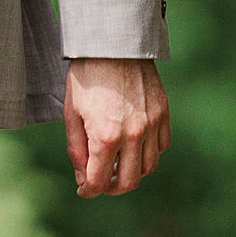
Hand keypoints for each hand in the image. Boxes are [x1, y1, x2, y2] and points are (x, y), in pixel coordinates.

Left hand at [64, 56, 169, 196]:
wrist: (113, 45)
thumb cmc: (86, 77)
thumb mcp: (71, 112)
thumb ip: (77, 148)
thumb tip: (83, 176)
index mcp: (106, 135)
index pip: (99, 180)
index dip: (89, 190)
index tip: (83, 190)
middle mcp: (134, 135)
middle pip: (128, 181)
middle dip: (111, 188)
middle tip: (99, 183)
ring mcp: (153, 126)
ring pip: (147, 167)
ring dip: (131, 172)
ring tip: (115, 164)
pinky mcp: (164, 115)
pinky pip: (161, 147)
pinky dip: (148, 153)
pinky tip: (133, 146)